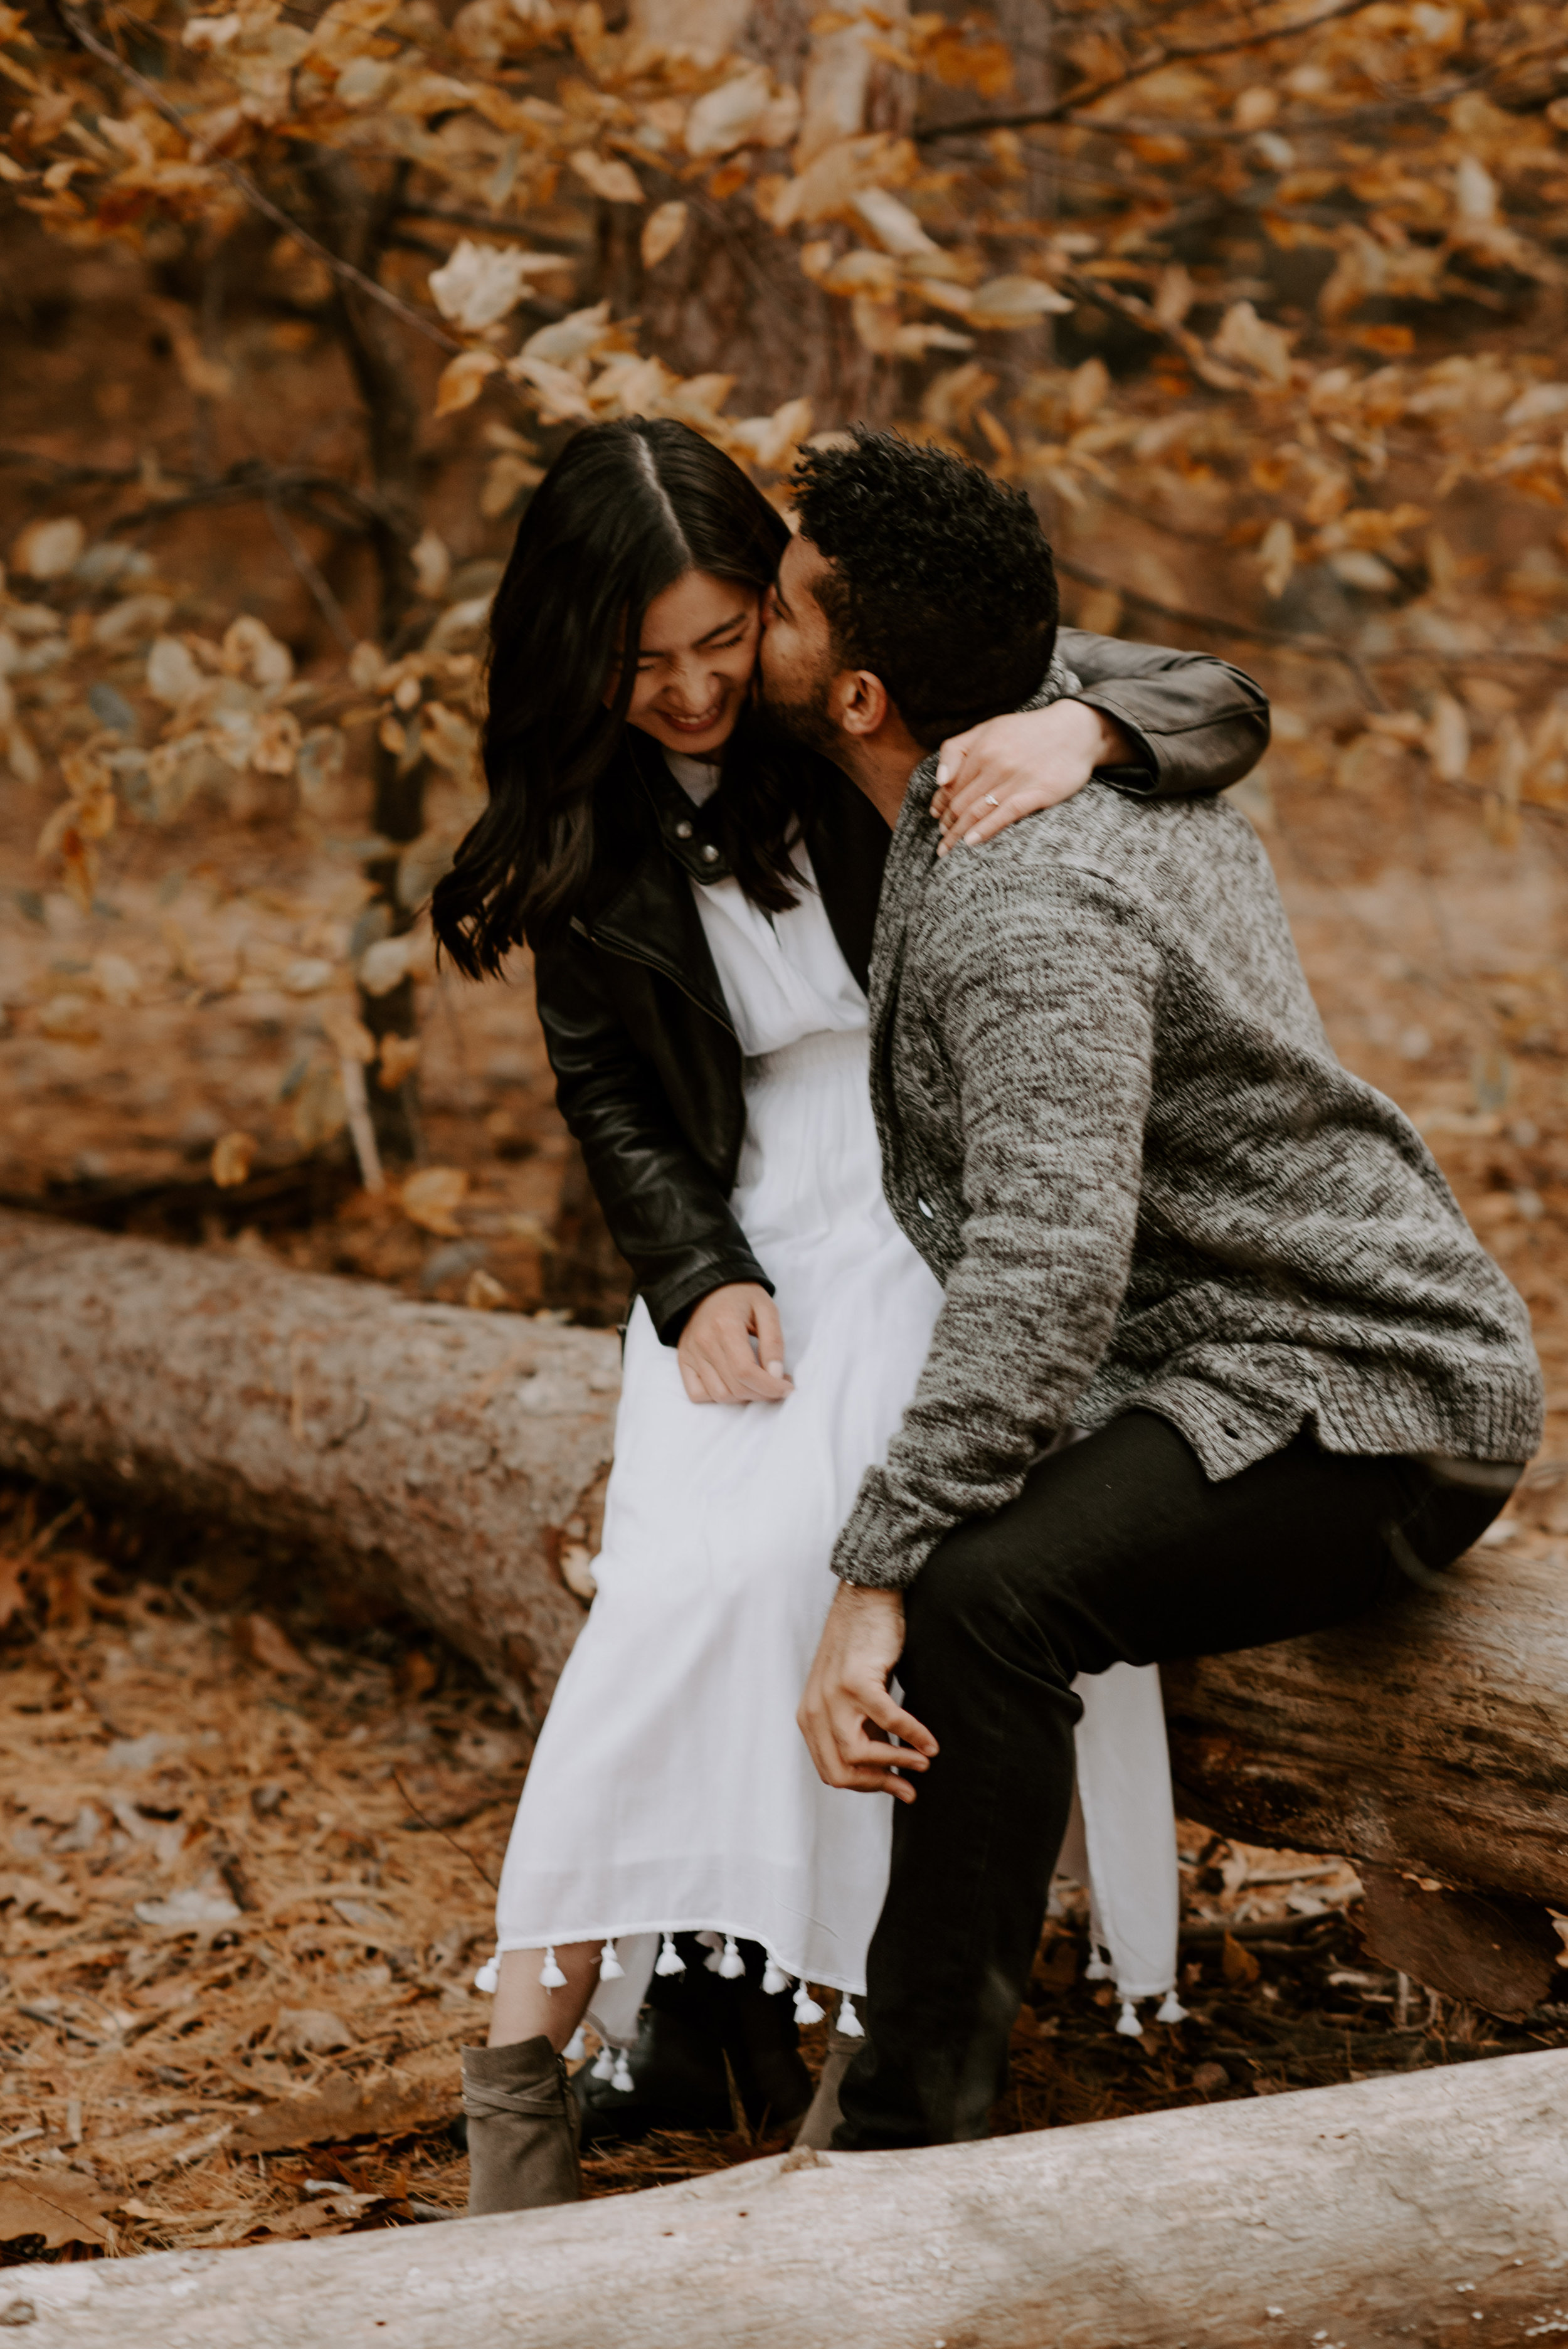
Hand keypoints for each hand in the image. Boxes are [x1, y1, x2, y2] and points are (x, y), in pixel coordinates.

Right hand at [678, 1282, 793, 1404]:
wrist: (708, 1285)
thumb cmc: (741, 1296)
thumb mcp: (766, 1309)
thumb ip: (773, 1341)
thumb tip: (776, 1375)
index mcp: (725, 1327)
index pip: (746, 1372)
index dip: (771, 1387)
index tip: (788, 1388)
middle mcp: (704, 1343)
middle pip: (736, 1388)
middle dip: (763, 1393)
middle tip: (778, 1384)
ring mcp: (691, 1354)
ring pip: (719, 1395)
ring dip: (744, 1397)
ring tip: (758, 1383)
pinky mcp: (683, 1360)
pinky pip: (697, 1394)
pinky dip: (717, 1397)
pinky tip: (733, 1384)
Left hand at [798, 1583, 936, 1802]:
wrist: (866, 1599)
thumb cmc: (865, 1648)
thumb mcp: (853, 1697)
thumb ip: (862, 1729)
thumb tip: (889, 1770)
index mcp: (810, 1717)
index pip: (831, 1771)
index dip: (866, 1787)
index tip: (896, 1787)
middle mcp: (815, 1710)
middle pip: (840, 1772)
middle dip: (878, 1785)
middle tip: (909, 1786)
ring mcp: (833, 1696)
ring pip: (859, 1755)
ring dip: (897, 1764)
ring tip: (924, 1763)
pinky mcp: (856, 1680)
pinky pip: (889, 1721)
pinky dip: (913, 1736)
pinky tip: (931, 1743)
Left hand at [931, 700, 1137, 856]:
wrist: (1075, 731)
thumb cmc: (1027, 731)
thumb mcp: (988, 728)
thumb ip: (957, 749)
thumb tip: (939, 781)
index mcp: (981, 748)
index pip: (951, 785)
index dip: (940, 803)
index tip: (936, 816)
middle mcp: (995, 763)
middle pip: (961, 802)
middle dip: (947, 824)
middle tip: (942, 840)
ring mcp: (1016, 779)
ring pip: (977, 811)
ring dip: (958, 833)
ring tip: (948, 849)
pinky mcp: (1037, 793)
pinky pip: (1005, 815)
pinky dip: (985, 830)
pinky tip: (971, 842)